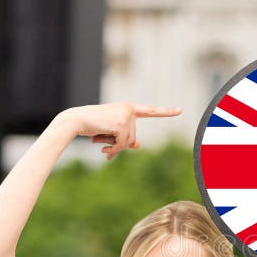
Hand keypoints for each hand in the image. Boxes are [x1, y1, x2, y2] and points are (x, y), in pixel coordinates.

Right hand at [55, 102, 180, 160]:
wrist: (76, 121)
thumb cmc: (93, 126)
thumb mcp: (112, 133)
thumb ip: (126, 138)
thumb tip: (138, 145)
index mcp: (129, 108)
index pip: (150, 111)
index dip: (166, 112)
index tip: (180, 110)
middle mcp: (129, 109)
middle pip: (134, 136)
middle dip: (120, 145)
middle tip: (105, 144)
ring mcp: (126, 115)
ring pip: (128, 141)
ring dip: (115, 147)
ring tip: (102, 144)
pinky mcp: (121, 123)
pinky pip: (122, 143)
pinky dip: (113, 148)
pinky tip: (102, 146)